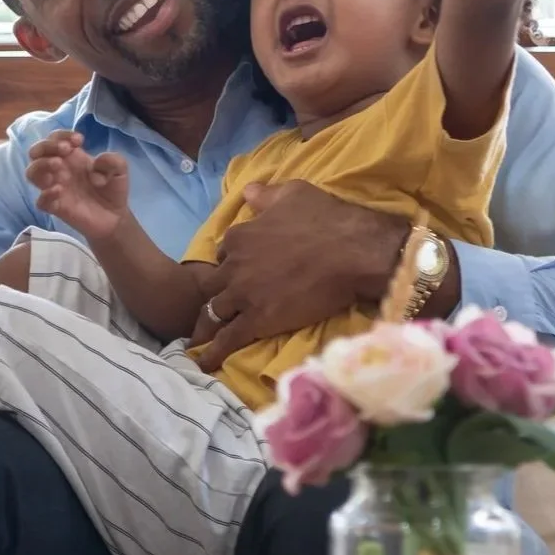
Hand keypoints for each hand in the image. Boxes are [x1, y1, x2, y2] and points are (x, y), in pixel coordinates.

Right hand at [26, 130, 129, 242]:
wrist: (115, 217)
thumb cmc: (112, 190)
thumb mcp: (120, 169)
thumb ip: (113, 160)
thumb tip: (95, 163)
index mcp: (71, 157)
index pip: (54, 138)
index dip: (62, 135)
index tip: (79, 140)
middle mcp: (59, 170)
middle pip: (36, 152)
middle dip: (47, 146)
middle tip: (66, 150)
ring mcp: (55, 188)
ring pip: (31, 173)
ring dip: (41, 165)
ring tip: (58, 165)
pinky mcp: (56, 207)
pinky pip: (40, 201)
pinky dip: (46, 194)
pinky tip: (59, 191)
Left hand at [195, 183, 458, 370]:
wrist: (353, 253)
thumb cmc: (328, 219)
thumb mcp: (293, 194)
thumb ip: (266, 196)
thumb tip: (247, 192)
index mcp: (240, 235)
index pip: (224, 251)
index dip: (231, 261)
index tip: (238, 270)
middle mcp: (234, 265)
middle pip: (212, 283)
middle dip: (215, 292)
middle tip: (220, 304)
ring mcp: (243, 294)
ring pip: (214, 311)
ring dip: (208, 323)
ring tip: (200, 338)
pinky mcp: (258, 320)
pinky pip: (228, 338)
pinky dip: (213, 352)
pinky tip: (204, 363)